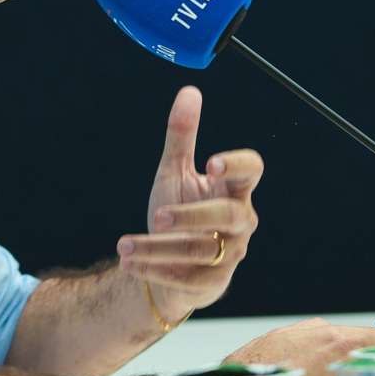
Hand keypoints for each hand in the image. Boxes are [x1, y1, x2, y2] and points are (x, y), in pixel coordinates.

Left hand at [116, 86, 261, 319]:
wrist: (171, 265)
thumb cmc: (179, 211)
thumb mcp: (175, 172)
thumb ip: (182, 136)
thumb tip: (189, 91)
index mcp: (233, 190)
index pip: (251, 171)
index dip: (236, 165)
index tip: (210, 162)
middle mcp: (238, 223)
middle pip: (228, 216)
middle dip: (191, 215)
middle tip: (156, 215)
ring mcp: (228, 255)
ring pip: (200, 251)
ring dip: (158, 249)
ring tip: (123, 245)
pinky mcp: (210, 284)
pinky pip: (185, 278)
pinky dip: (153, 270)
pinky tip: (127, 262)